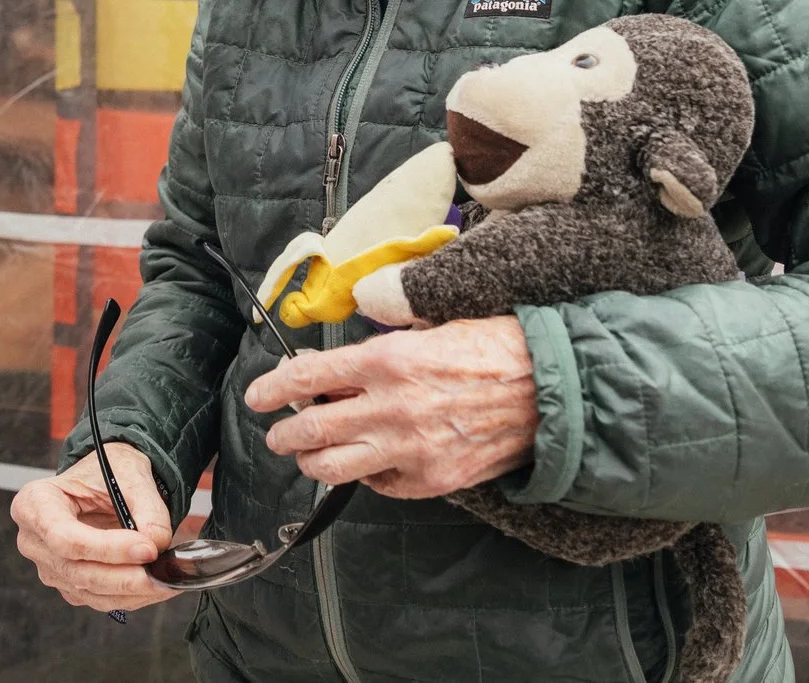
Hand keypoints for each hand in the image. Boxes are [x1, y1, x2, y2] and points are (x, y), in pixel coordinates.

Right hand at [9, 442, 182, 612]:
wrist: (104, 482)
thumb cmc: (108, 471)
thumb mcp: (130, 475)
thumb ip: (147, 509)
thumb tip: (157, 544)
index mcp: (34, 503)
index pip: (64, 537)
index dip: (107, 548)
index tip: (146, 548)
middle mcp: (33, 540)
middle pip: (77, 571)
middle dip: (125, 576)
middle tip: (163, 572)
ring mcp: (48, 568)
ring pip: (90, 591)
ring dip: (132, 591)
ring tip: (167, 580)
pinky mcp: (68, 586)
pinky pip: (99, 600)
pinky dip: (131, 597)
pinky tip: (156, 586)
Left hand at [242, 317, 535, 499]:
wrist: (550, 390)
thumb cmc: (494, 346)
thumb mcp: (431, 323)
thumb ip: (382, 337)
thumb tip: (342, 351)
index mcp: (386, 361)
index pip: (307, 378)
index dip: (273, 389)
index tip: (258, 396)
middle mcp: (391, 409)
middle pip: (310, 431)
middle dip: (283, 434)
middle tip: (277, 433)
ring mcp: (410, 451)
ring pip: (333, 468)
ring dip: (312, 461)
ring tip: (309, 454)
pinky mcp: (431, 481)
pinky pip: (379, 485)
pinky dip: (365, 474)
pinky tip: (367, 461)